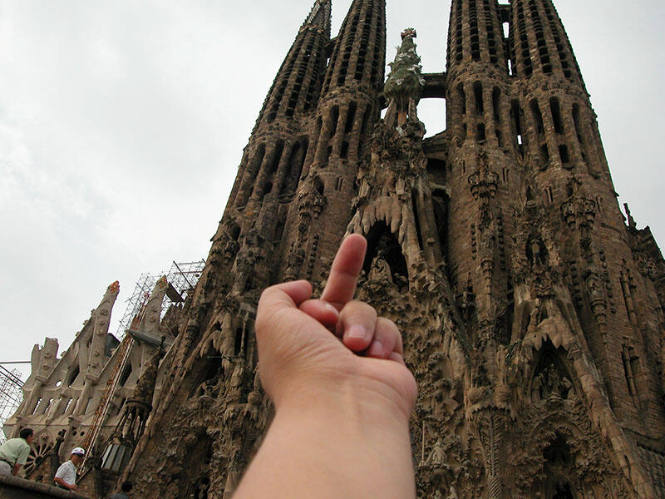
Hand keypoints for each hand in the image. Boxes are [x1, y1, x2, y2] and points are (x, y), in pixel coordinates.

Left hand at [256, 234, 416, 419]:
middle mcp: (328, 349)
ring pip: (365, 311)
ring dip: (360, 321)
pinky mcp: (389, 365)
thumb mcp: (271, 319)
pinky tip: (374, 357)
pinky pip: (390, 331)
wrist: (341, 408)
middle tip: (356, 239)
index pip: (309, 305)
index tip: (308, 292)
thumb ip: (279, 293)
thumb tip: (305, 287)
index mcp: (300, 342)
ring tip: (354, 346)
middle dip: (348, 265)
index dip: (310, 296)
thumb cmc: (302, 366)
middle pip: (341, 298)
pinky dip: (383, 338)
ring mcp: (359, 357)